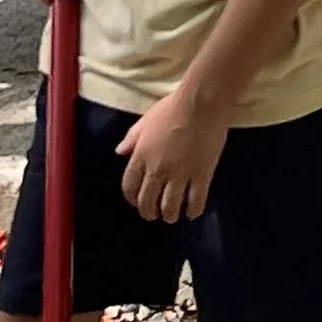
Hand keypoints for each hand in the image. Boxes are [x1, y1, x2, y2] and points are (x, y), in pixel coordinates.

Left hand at [117, 90, 228, 223]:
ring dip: (169, 215)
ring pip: (170, 207)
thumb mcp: (146, 120)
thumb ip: (132, 138)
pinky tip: (192, 213)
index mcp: (141, 156)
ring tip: (172, 216)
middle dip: (149, 212)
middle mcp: (157, 170)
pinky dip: (193, 211)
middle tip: (154, 214)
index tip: (137, 202)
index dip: (132, 199)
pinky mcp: (201, 175)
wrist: (201, 104)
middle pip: (148, 201)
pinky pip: (195, 201)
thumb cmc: (172, 107)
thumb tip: (119, 152)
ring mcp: (180, 175)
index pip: (130, 187)